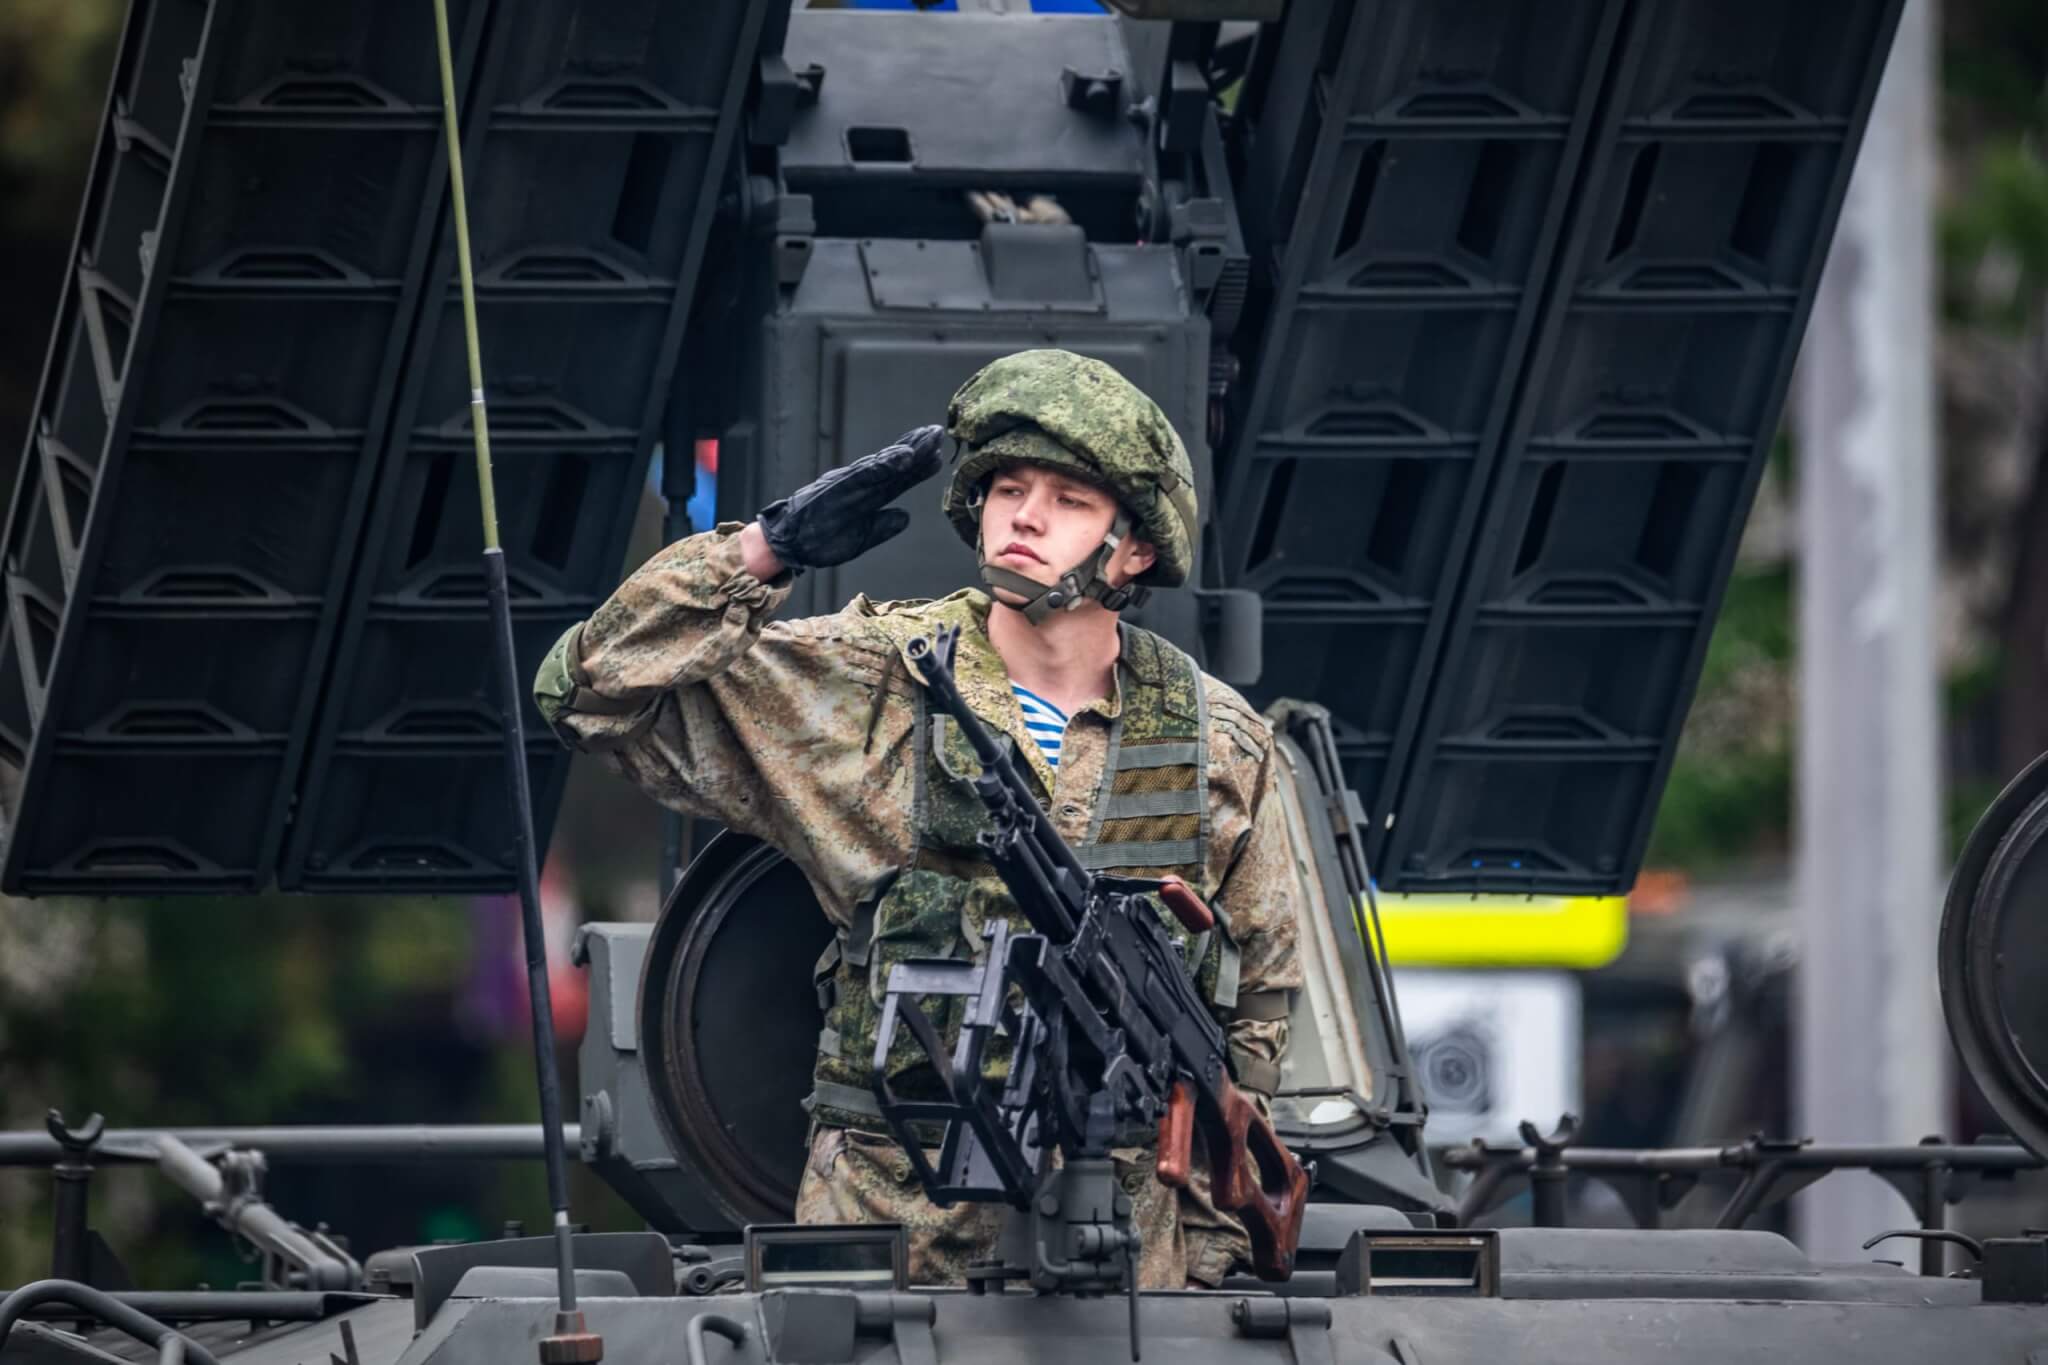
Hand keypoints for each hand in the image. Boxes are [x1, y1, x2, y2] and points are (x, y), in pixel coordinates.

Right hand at [756, 425, 944, 571]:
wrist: (787, 542)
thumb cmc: (820, 538)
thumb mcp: (859, 538)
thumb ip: (882, 527)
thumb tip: (905, 517)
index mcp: (865, 496)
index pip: (896, 478)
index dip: (918, 466)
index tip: (938, 452)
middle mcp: (859, 485)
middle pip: (894, 465)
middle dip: (918, 449)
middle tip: (938, 432)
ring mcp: (850, 484)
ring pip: (884, 465)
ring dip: (908, 450)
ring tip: (928, 438)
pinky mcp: (840, 488)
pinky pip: (868, 474)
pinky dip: (887, 463)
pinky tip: (905, 455)